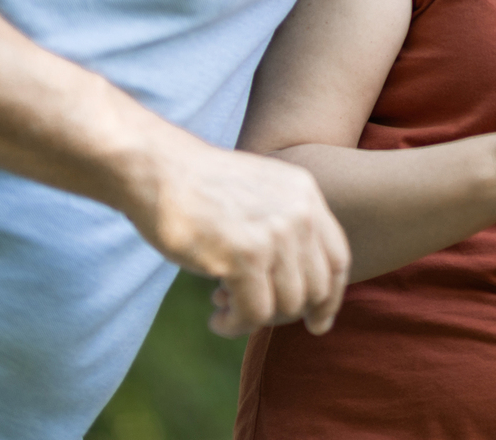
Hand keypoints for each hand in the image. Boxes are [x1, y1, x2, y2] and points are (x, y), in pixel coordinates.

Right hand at [131, 138, 350, 338]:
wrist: (157, 169)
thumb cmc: (200, 186)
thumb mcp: (261, 193)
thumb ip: (285, 226)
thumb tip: (296, 286)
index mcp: (306, 195)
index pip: (338, 259)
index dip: (330, 298)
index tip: (317, 322)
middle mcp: (299, 213)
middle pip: (317, 287)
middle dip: (289, 314)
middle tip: (255, 316)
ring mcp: (274, 234)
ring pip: (288, 305)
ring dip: (257, 320)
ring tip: (227, 312)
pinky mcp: (243, 256)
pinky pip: (254, 313)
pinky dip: (236, 325)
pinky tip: (217, 319)